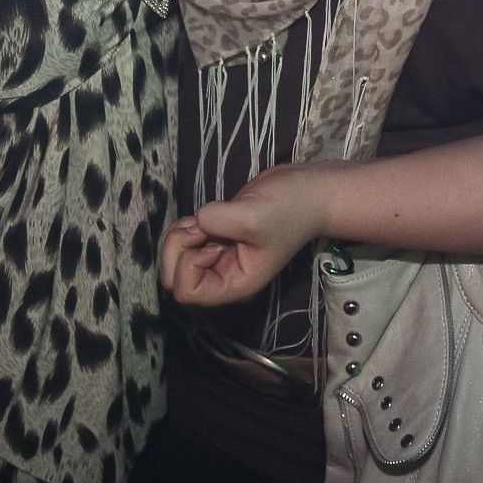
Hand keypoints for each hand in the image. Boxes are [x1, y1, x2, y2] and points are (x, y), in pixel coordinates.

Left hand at [159, 161, 339, 306]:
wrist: (309, 191)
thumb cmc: (288, 209)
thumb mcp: (252, 217)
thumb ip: (215, 221)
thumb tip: (196, 221)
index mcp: (235, 284)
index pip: (186, 292)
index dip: (189, 264)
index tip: (212, 242)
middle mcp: (223, 275)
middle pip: (174, 276)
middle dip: (179, 247)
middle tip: (203, 227)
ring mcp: (218, 256)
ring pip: (175, 256)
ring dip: (182, 233)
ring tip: (209, 219)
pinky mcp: (216, 237)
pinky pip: (183, 239)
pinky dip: (186, 224)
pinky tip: (207, 214)